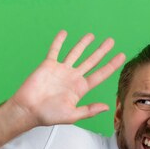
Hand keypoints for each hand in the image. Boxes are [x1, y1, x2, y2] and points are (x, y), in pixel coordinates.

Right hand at [10, 31, 125, 126]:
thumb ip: (89, 110)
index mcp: (80, 88)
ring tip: (91, 36)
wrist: (28, 110)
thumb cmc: (48, 115)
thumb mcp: (72, 115)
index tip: (121, 56)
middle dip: (101, 51)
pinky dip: (59, 42)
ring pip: (75, 53)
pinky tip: (64, 33)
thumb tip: (106, 107)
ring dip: (83, 44)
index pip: (100, 74)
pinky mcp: (48, 65)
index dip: (111, 65)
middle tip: (111, 41)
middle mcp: (72, 77)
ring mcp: (61, 70)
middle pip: (91, 61)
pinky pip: (55, 50)